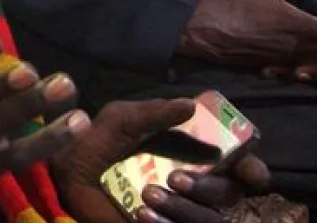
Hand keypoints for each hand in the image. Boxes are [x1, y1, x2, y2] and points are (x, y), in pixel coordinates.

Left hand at [53, 99, 270, 222]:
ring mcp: (182, 211)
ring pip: (211, 219)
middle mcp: (195, 185)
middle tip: (175, 178)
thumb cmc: (96, 142)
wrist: (64, 175)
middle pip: (229, 194)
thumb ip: (154, 112)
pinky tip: (141, 215)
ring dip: (185, 208)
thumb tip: (190, 105)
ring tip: (148, 195)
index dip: (253, 170)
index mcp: (193, 154)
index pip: (241, 166)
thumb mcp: (122, 119)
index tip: (249, 171)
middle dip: (208, 187)